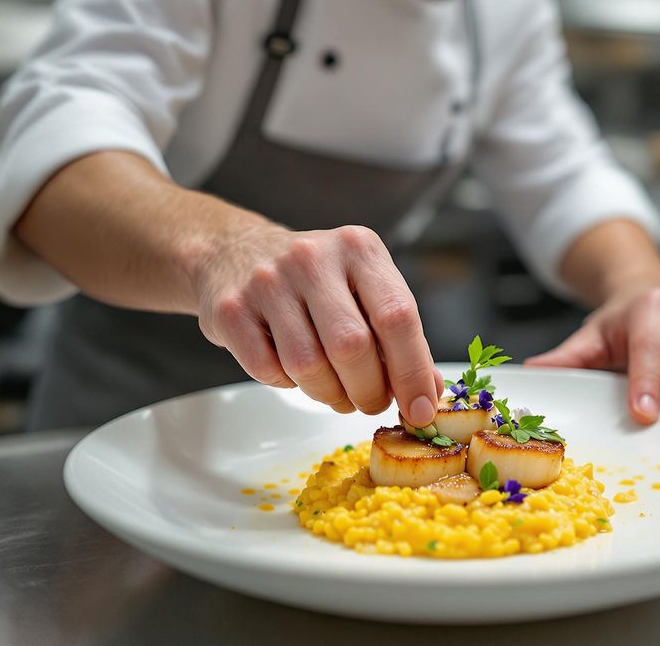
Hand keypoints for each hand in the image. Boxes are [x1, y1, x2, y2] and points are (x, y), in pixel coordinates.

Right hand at [192, 223, 442, 426]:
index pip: (396, 316)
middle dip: (368, 391)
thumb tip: (428, 393)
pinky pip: (268, 370)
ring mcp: (268, 281)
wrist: (234, 253)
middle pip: (352, 346)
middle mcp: (313, 258)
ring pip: (309, 365)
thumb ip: (399, 335)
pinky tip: (292, 370)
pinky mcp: (231, 310)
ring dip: (329, 394)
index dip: (413, 371)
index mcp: (358, 249)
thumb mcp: (364, 288)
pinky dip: (287, 384)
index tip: (420, 410)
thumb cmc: (315, 280)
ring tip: (334, 390)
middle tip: (371, 401)